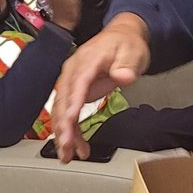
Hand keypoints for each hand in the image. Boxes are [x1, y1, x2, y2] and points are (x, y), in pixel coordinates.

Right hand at [52, 13, 150, 161]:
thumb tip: (122, 75)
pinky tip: (76, 146)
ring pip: (61, 110)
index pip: (77, 83)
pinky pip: (68, 113)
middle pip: (63, 100)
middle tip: (66, 147)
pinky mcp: (74, 91)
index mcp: (87, 60)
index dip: (72, 103)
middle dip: (63, 126)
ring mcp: (72, 82)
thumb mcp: (132, 51)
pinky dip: (70, 131)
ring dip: (63, 133)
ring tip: (68, 155)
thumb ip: (126, 64)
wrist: (121, 36)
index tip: (68, 121)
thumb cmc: (125, 43)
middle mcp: (74, 71)